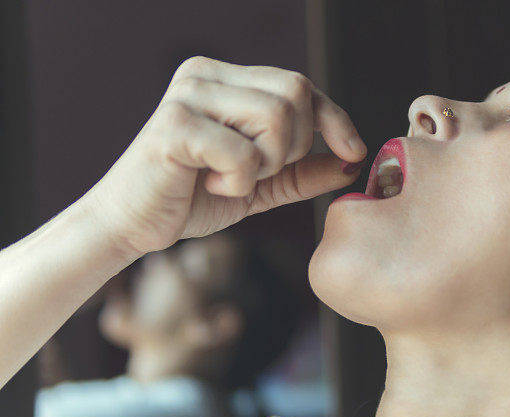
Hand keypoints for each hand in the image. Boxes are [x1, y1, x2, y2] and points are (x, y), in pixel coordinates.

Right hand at [82, 56, 366, 257]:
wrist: (133, 226)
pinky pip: (244, 152)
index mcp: (225, 79)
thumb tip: (351, 161)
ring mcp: (188, 95)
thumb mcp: (261, 184)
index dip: (334, 118)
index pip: (300, 85)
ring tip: (232, 178)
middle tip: (258, 171)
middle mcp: (205, 74)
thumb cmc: (194, 199)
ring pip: (276, 118)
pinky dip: (240, 181)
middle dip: (293, 146)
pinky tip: (211, 184)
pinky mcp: (174, 126)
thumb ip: (302, 171)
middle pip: (295, 93)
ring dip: (266, 164)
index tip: (353, 151)